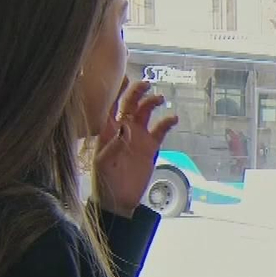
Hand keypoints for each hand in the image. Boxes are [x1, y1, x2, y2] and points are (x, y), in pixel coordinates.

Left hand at [94, 77, 177, 216]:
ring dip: (152, 102)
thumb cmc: (104, 180)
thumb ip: (111, 146)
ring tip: (160, 99)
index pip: (110, 104)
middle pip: (130, 103)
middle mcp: (123, 128)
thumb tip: (123, 129)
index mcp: (107, 129)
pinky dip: (167, 122)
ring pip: (146, 112)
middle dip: (137, 91)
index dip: (115, 90)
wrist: (118, 199)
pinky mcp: (150, 146)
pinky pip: (160, 129)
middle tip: (146, 84)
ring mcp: (138, 136)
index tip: (122, 77)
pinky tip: (173, 119)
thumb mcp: (102, 164)